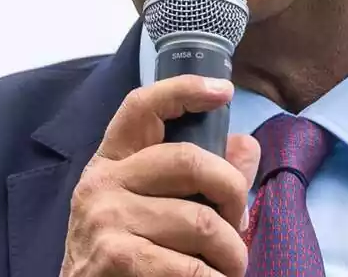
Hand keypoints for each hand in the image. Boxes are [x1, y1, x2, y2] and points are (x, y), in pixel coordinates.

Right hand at [60, 75, 260, 276]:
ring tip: (230, 268)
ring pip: (200, 221)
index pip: (141, 106)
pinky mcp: (116, 258)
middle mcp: (102, 183)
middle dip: (232, 193)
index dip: (183, 89)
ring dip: (232, 252)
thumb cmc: (127, 259)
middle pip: (189, 161)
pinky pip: (191, 267)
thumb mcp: (152, 209)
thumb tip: (245, 145)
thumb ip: (200, 179)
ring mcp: (106, 220)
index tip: (222, 91)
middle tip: (239, 224)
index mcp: (111, 162)